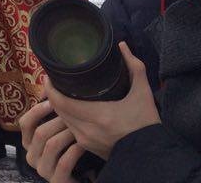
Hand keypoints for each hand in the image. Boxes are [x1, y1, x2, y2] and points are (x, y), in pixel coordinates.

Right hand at [20, 99, 83, 182]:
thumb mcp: (57, 134)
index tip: (53, 101)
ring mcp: (42, 171)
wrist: (79, 179)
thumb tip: (49, 87)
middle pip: (40, 132)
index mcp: (28, 144)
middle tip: (75, 115)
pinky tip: (84, 145)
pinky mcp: (56, 182)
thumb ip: (51, 118)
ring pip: (52, 145)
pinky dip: (75, 151)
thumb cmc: (68, 152)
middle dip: (59, 121)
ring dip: (68, 134)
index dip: (37, 110)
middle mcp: (31, 157)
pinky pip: (64, 162)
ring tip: (80, 128)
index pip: (25, 123)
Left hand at [49, 42, 160, 159]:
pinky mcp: (88, 148)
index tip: (48, 76)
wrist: (152, 154)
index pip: (61, 101)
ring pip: (62, 121)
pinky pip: (70, 130)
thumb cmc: (146, 123)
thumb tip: (122, 45)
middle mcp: (87, 130)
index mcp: (97, 115)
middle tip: (52, 80)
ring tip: (59, 92)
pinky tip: (70, 109)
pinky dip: (67, 118)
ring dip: (58, 107)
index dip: (50, 88)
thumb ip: (134, 67)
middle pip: (58, 110)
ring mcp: (86, 141)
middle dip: (52, 95)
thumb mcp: (143, 93)